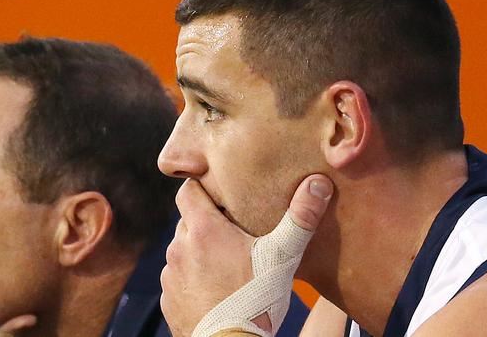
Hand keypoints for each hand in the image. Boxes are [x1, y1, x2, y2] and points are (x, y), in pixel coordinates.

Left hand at [160, 174, 332, 336]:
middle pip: (188, 221)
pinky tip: (215, 288)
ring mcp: (171, 274)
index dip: (202, 188)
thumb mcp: (282, 257)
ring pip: (183, 250)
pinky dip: (193, 278)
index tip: (221, 194)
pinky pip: (179, 278)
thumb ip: (300, 218)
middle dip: (207, 222)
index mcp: (202, 230)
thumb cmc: (256, 301)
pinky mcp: (168, 298)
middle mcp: (179, 248)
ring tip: (227, 263)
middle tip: (234, 231)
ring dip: (199, 252)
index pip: (187, 190)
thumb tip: (318, 184)